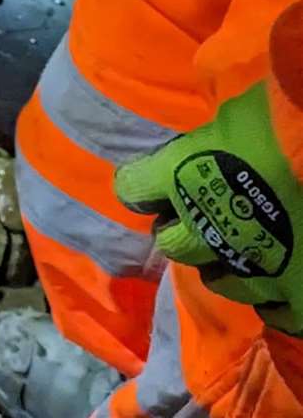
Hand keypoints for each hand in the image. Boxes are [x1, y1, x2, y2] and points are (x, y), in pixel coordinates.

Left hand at [115, 82, 302, 333]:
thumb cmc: (290, 116)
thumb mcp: (243, 108)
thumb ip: (218, 128)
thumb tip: (213, 115)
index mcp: (179, 178)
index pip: (132, 187)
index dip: (144, 183)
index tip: (154, 180)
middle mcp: (203, 231)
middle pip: (171, 242)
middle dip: (182, 228)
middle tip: (202, 215)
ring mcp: (250, 270)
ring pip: (219, 280)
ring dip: (223, 263)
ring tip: (243, 249)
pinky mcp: (296, 298)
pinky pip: (274, 311)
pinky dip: (275, 298)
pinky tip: (282, 282)